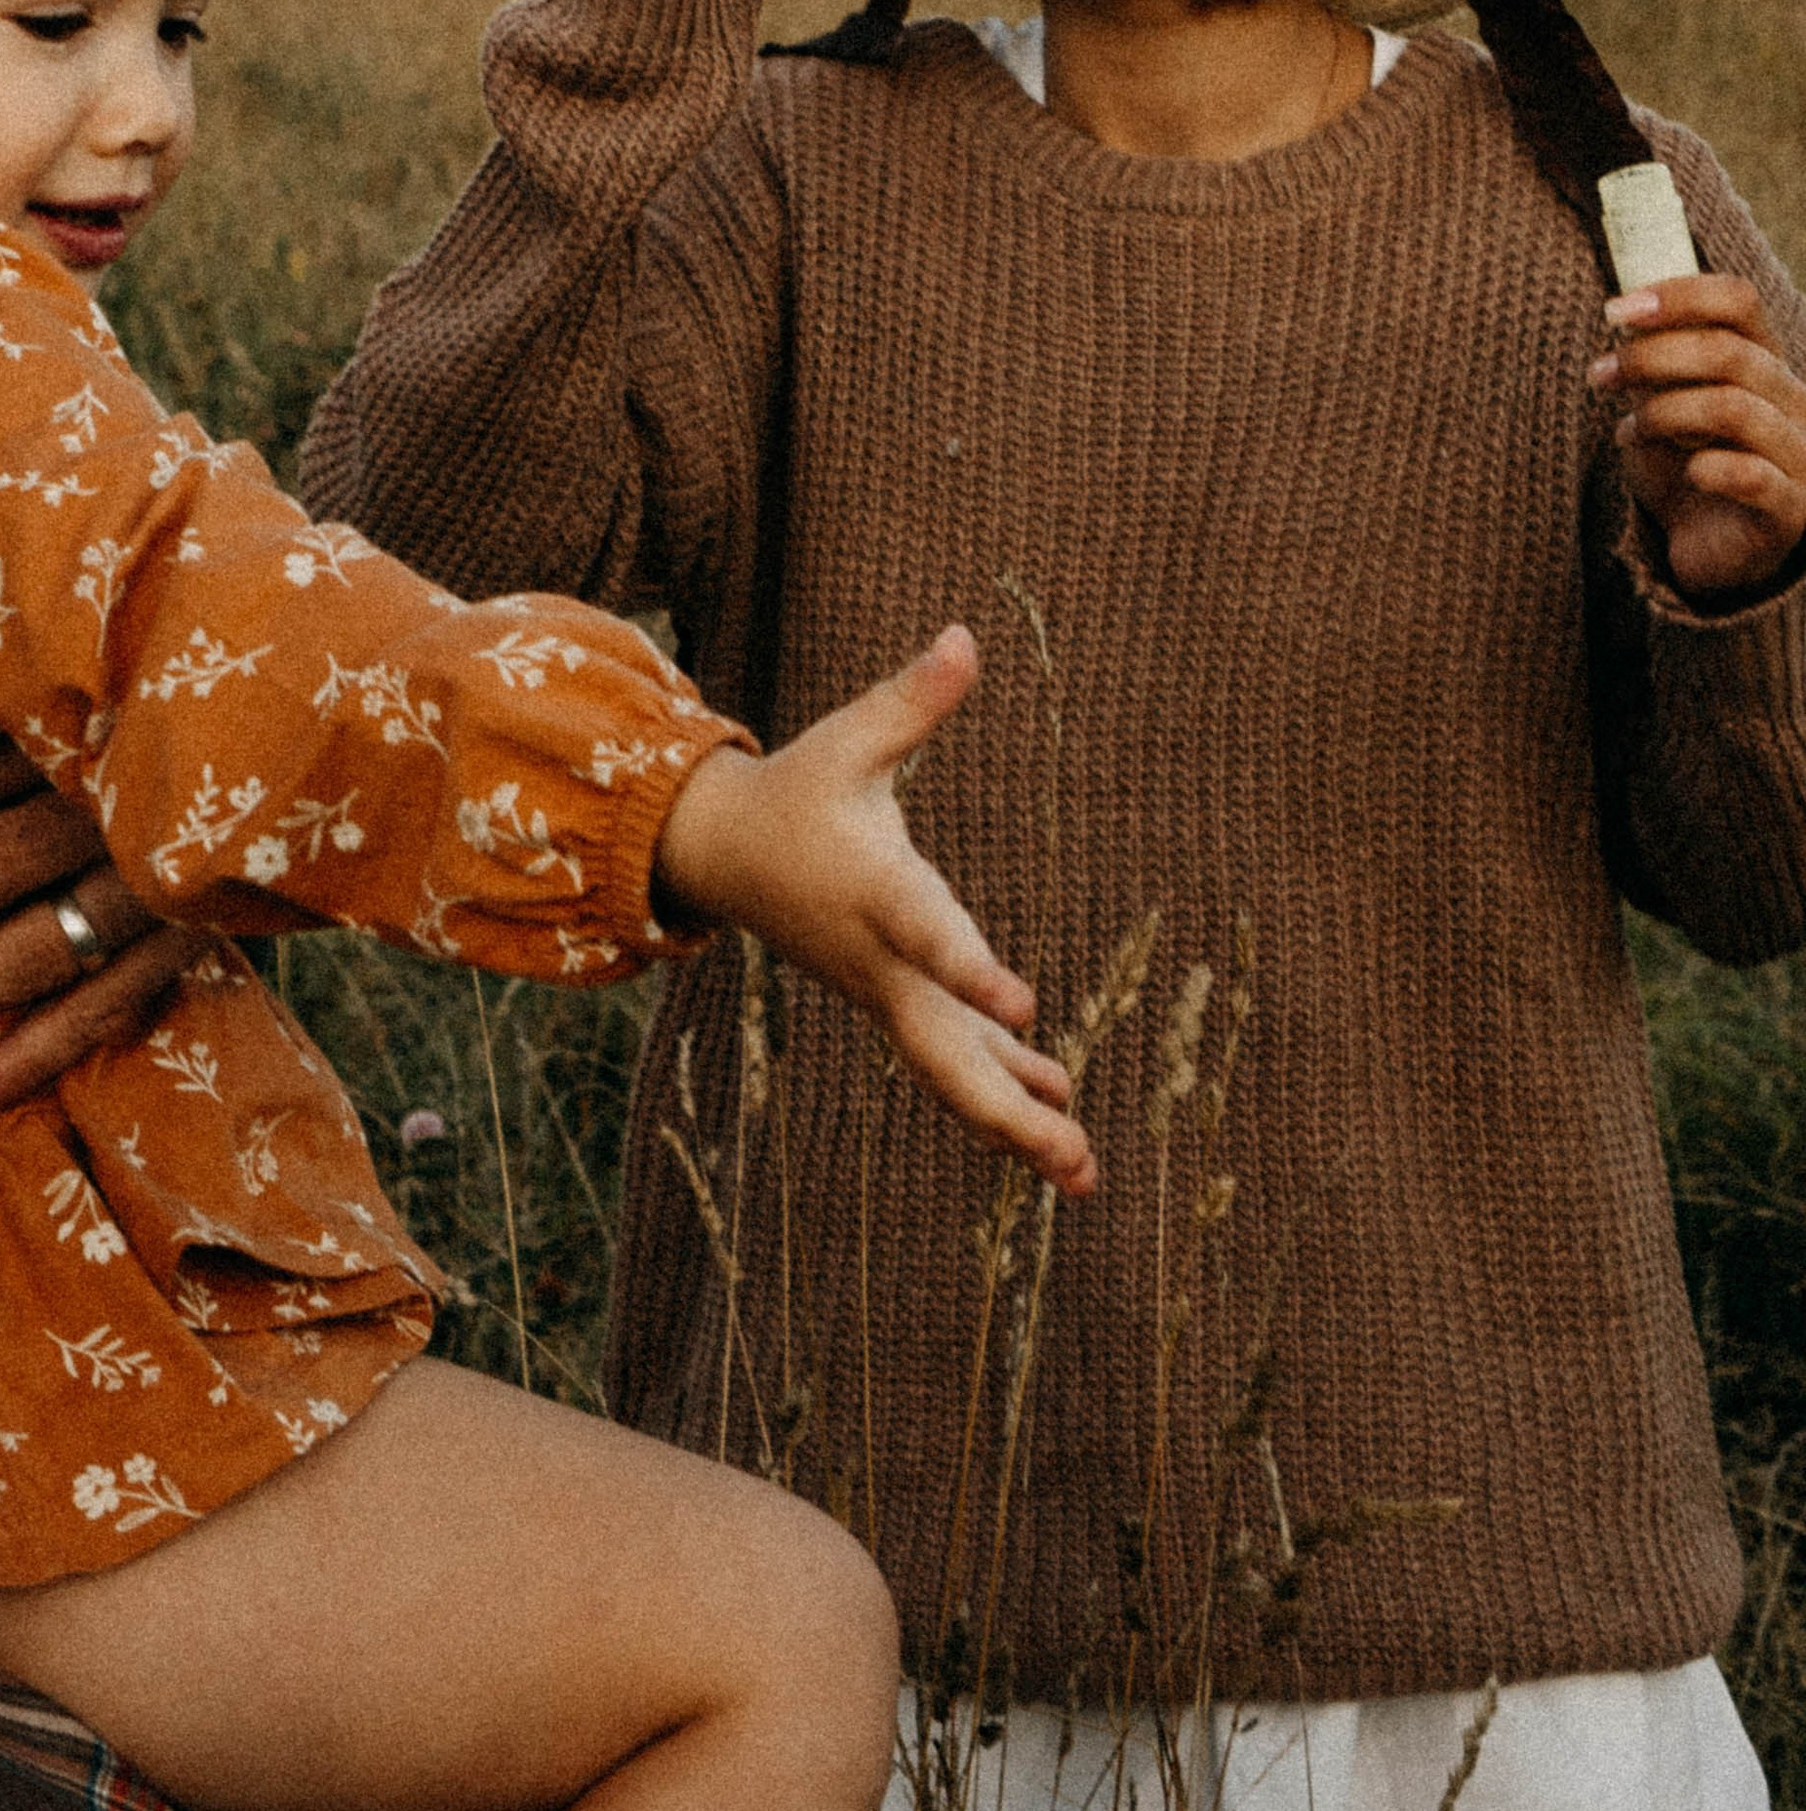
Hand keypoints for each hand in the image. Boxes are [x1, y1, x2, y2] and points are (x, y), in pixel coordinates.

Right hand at [655, 628, 1096, 1194]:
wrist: (725, 856)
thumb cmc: (798, 789)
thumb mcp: (849, 739)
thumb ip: (913, 700)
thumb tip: (967, 635)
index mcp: (876, 891)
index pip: (929, 935)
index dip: (974, 971)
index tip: (1029, 1007)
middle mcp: (881, 961)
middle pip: (944, 1051)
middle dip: (1007, 1110)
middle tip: (1073, 1157)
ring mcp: (886, 993)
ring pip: (951, 1076)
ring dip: (1016, 1125)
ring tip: (1085, 1175)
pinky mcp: (895, 1001)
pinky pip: (954, 1059)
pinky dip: (1005, 1091)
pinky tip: (1063, 1113)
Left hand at [1592, 273, 1805, 599]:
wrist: (1705, 549)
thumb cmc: (1685, 466)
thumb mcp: (1661, 405)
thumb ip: (1654, 364)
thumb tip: (1626, 315)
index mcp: (1766, 364)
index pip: (1739, 302)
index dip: (1678, 296)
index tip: (1614, 312)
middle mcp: (1795, 401)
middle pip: (1728, 352)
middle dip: (1650, 357)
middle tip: (1601, 375)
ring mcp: (1801, 456)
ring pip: (1734, 408)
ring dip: (1664, 414)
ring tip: (1630, 431)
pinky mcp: (1792, 511)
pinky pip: (1753, 476)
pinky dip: (1707, 468)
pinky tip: (1686, 472)